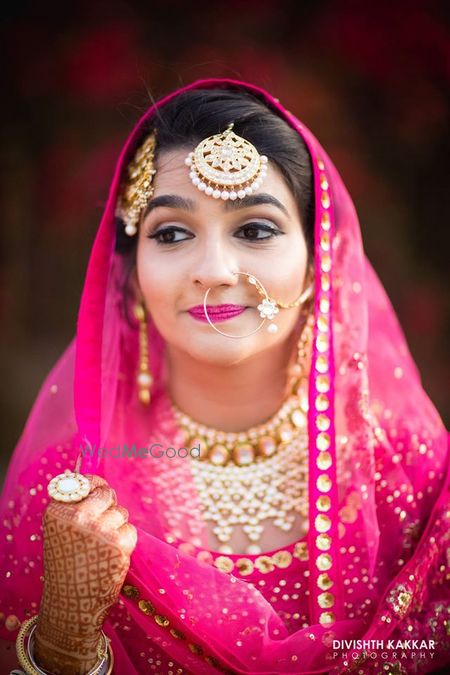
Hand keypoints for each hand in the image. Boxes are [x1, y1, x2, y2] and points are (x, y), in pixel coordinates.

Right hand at [34, 474, 136, 674]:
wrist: (71, 604)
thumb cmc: (68, 564)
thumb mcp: (61, 532)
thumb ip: (76, 507)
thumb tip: (101, 484)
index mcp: (59, 511)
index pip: (85, 482)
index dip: (96, 485)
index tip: (99, 490)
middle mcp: (78, 517)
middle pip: (107, 494)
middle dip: (109, 506)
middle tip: (101, 526)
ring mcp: (99, 530)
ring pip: (120, 512)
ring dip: (117, 527)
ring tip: (102, 547)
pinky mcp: (118, 544)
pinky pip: (130, 530)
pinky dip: (126, 542)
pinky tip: (111, 556)